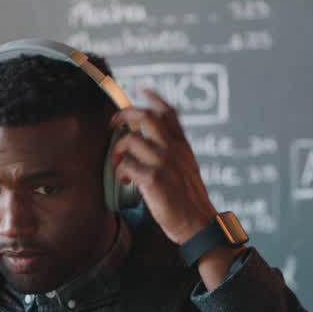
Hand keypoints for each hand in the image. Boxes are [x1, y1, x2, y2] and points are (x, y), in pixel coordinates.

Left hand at [110, 89, 216, 245]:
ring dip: (118, 148)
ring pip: (131, 139)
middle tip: (114, 123)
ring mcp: (163, 162)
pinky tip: (125, 180)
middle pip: (147, 117)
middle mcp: (173, 149)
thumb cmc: (190, 200)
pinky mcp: (153, 179)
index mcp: (182, 146)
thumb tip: (151, 146)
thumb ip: (173, 154)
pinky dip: (120, 170)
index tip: (142, 89)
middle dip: (125, 115)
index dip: (155, 98)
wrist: (198, 223)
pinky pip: (126, 164)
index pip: (170, 113)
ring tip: (117, 161)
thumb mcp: (187, 169)